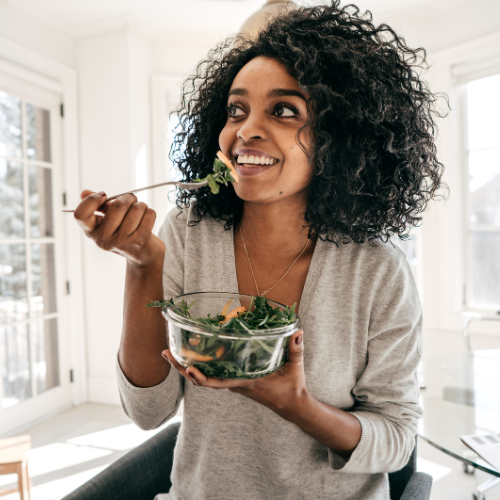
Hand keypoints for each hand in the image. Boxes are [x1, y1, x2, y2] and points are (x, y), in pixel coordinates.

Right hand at [74, 190, 164, 267]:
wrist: (142, 256)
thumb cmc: (124, 233)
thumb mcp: (108, 222)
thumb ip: (98, 206)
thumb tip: (85, 193)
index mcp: (92, 232)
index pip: (80, 215)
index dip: (91, 200)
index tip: (104, 195)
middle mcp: (104, 239)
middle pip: (117, 205)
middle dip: (128, 198)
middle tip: (132, 200)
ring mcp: (122, 241)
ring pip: (136, 208)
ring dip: (141, 206)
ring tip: (140, 213)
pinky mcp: (140, 241)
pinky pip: (149, 214)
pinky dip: (150, 213)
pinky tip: (147, 219)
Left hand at [162, 329, 306, 418]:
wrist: (292, 405)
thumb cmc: (292, 387)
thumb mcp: (295, 367)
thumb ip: (296, 349)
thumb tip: (297, 332)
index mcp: (245, 383)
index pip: (218, 383)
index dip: (201, 378)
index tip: (187, 368)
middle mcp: (234, 384)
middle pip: (202, 379)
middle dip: (181, 367)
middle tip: (165, 353)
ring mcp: (233, 383)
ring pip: (204, 376)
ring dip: (186, 365)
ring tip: (171, 350)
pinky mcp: (235, 380)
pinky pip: (213, 374)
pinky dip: (200, 365)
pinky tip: (194, 353)